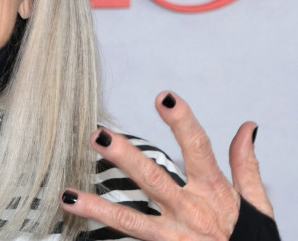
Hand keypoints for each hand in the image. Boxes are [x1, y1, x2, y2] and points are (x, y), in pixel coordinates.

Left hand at [59, 91, 273, 239]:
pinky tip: (75, 227)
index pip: (198, 150)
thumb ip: (245, 165)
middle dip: (125, 157)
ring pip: (131, 221)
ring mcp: (174, 237)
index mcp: (213, 193)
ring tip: (68, 195)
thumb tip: (246, 127)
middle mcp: (190, 213)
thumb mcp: (255, 205)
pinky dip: (103, 234)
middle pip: (154, 180)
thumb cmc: (246, 240)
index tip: (164, 97)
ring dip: (98, 208)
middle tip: (99, 136)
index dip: (182, 122)